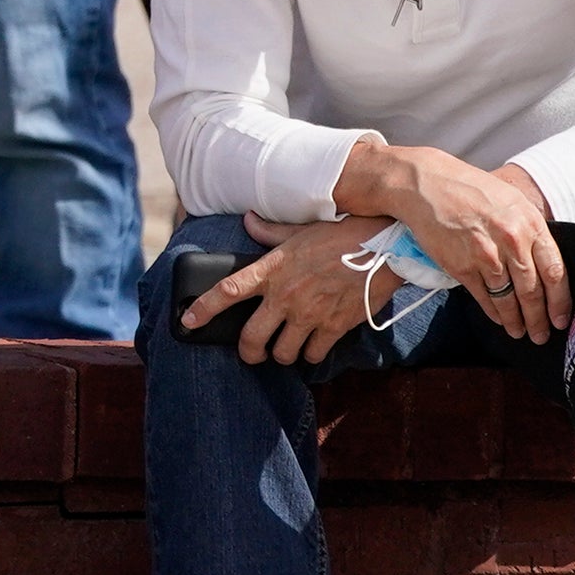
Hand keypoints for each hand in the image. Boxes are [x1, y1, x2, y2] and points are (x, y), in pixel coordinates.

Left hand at [187, 214, 397, 364]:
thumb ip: (269, 232)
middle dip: (247, 352)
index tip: (188, 322)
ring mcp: (310, 314)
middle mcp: (285, 296)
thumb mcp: (300, 229)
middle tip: (251, 353)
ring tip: (286, 347)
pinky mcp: (335, 327)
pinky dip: (311, 355)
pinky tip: (313, 346)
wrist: (385, 246)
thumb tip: (248, 220)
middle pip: (251, 338)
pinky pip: (314, 355)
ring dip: (282, 353)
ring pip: (282, 353)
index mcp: (271, 270)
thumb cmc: (342, 233)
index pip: (226, 291)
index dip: (202, 309)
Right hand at [336, 143, 569, 341]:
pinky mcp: (460, 265)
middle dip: (538, 318)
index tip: (561, 319)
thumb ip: (529, 231)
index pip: (555, 272)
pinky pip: (483, 296)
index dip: (560, 301)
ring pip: (508, 298)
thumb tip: (543, 263)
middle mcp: (511, 241)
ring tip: (520, 333)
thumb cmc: (469, 189)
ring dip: (515, 320)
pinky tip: (499, 319)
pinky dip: (492, 311)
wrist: (425, 183)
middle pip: (533, 291)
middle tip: (541, 335)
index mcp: (530, 223)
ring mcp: (485, 255)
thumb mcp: (511, 201)